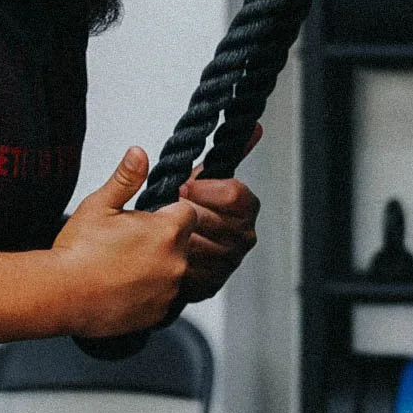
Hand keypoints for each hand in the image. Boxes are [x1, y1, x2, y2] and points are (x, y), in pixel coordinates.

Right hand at [53, 147, 197, 338]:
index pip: (188, 211)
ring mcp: (170, 290)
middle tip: (129, 241)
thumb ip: (126, 178)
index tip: (148, 217)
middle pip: (183, 241)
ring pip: (175, 270)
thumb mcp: (99, 205)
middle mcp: (176, 261)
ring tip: (124, 265)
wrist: (62, 295)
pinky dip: (151, 291)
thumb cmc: (77, 252)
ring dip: (159, 266)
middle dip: (163, 239)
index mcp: (166, 231)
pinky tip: (125, 286)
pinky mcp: (161, 312)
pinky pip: (166, 296)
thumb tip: (139, 154)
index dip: (168, 211)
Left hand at [177, 126, 260, 301]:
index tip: (183, 186)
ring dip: (180, 237)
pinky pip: (193, 274)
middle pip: (220, 223)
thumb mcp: (197, 176)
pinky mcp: (210, 285)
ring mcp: (229, 263)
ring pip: (206, 248)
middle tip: (167, 208)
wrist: (158, 244)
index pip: (236, 195)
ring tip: (160, 229)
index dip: (206, 190)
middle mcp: (244, 236)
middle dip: (190, 213)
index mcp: (245, 208)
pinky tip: (160, 252)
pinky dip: (174, 262)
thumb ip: (226, 153)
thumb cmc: (179, 206)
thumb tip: (255, 127)